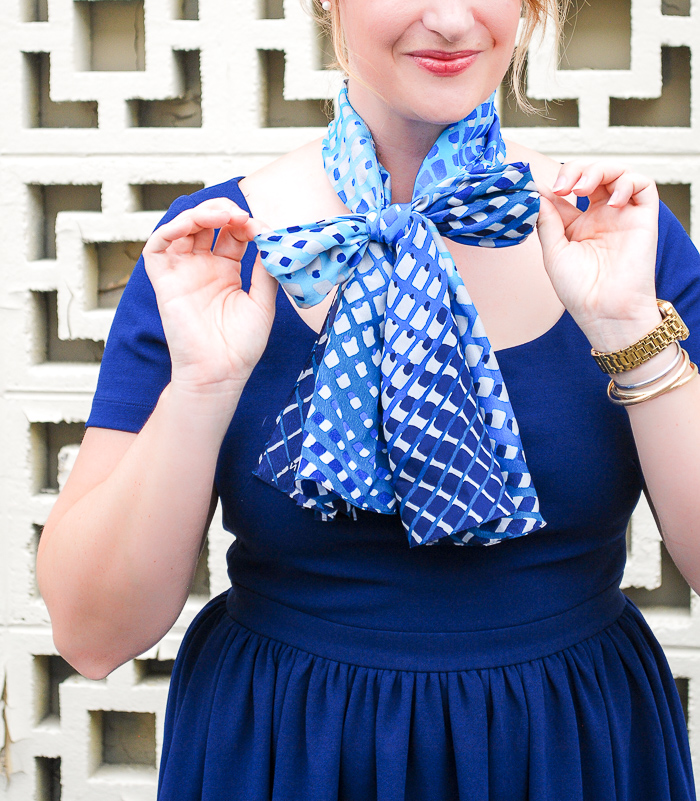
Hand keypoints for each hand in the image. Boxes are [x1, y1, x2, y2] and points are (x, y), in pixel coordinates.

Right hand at [143, 198, 277, 403]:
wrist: (220, 372)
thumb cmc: (242, 345)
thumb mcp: (263, 302)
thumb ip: (264, 271)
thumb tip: (271, 240)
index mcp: (226, 272)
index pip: (232, 234)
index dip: (245, 224)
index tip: (261, 228)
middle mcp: (203, 268)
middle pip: (207, 224)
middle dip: (223, 212)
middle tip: (240, 216)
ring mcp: (183, 272)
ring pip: (182, 228)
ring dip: (200, 214)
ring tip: (222, 216)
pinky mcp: (164, 281)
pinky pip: (157, 246)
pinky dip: (170, 228)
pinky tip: (191, 225)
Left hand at [536, 160, 660, 350]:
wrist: (603, 311)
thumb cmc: (579, 290)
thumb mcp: (554, 251)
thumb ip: (547, 220)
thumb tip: (536, 194)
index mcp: (578, 224)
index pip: (568, 190)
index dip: (554, 182)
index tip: (538, 188)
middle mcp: (601, 216)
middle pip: (592, 174)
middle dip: (575, 170)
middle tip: (561, 186)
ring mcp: (622, 215)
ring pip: (617, 173)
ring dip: (598, 171)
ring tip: (581, 189)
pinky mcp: (643, 218)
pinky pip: (643, 185)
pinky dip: (627, 182)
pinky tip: (610, 201)